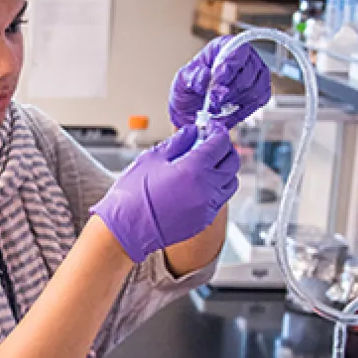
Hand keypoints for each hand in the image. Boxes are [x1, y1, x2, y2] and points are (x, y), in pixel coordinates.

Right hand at [91, 121, 239, 262]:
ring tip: (205, 165)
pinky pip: (220, 199)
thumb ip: (177, 142)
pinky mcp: (204, 220)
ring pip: (230, 182)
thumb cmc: (132, 195)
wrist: (126, 230)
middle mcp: (207, 188)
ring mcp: (208, 207)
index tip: (210, 128)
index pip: (220, 143)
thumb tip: (192, 133)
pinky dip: (215, 188)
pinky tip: (198, 184)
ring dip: (223, 170)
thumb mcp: (152, 159)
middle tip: (209, 143)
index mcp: (194, 169)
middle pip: (232, 162)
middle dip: (224, 149)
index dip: (216, 131)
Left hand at [168, 36, 271, 129]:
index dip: (229, 69)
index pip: (238, 50)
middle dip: (230, 91)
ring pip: (256, 88)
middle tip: (214, 102)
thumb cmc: (189, 89)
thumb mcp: (182, 81)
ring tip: (218, 109)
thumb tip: (205, 76)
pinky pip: (259, 101)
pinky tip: (227, 114)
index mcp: (224, 46)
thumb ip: (192, 77)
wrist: (191, 109)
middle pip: (249, 72)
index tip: (216, 85)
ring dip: (235, 102)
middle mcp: (244, 57)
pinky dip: (243, 111)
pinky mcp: (259, 91)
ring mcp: (255, 74)